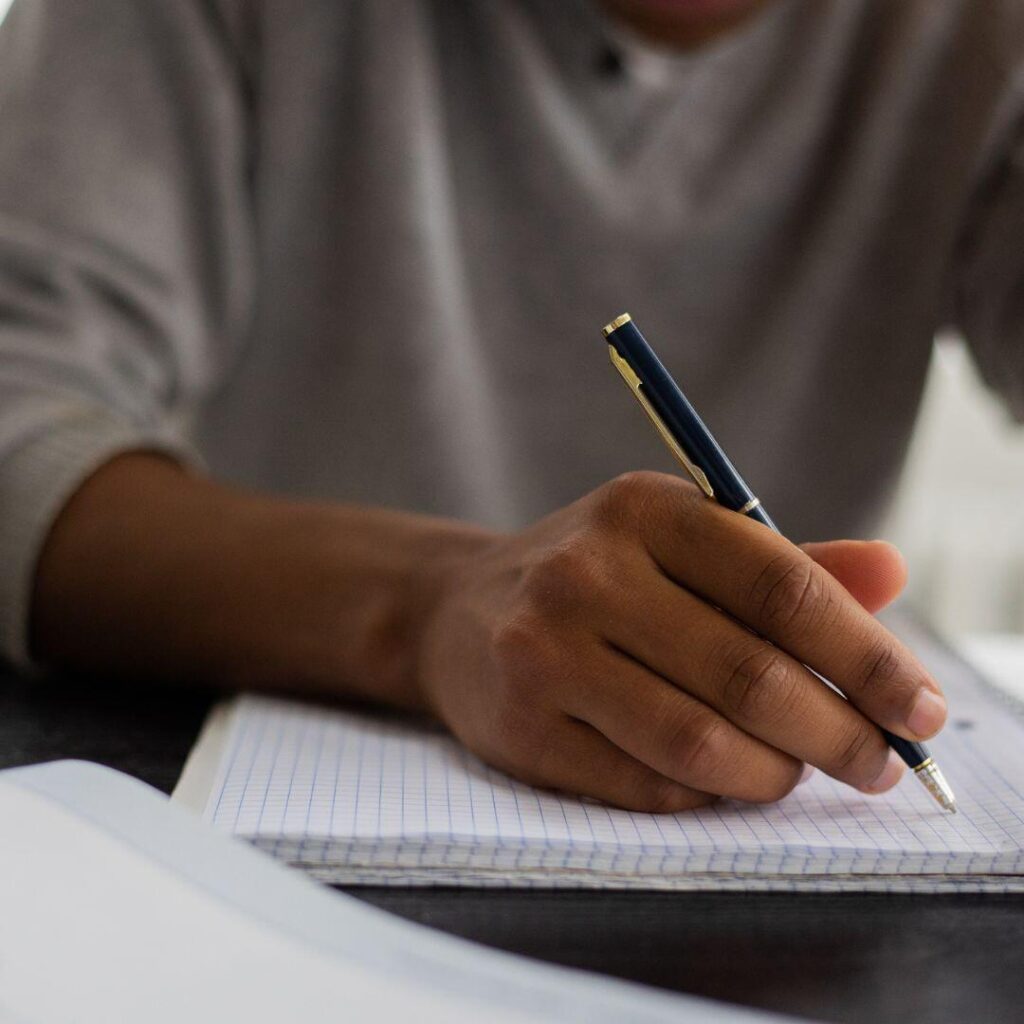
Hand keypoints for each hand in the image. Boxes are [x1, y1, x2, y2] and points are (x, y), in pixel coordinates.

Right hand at [417, 472, 946, 811]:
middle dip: (839, 732)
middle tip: (879, 761)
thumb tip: (893, 573)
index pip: (780, 584)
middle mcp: (587, 572)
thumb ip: (786, 565)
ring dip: (775, 773)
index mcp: (643, 509)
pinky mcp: (521, 726)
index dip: (867, 653)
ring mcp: (544, 651)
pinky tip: (724, 779)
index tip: (921, 708)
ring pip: (700, 743)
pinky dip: (708, 795)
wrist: (456, 612)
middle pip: (750, 673)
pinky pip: (647, 785)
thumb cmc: (595, 578)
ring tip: (798, 770)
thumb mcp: (679, 543)